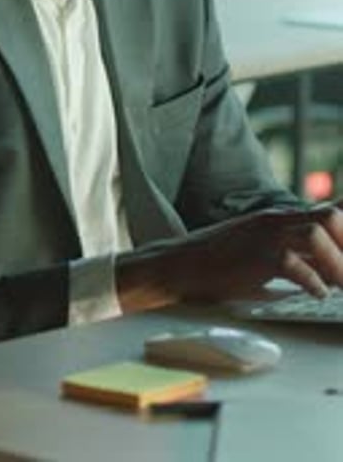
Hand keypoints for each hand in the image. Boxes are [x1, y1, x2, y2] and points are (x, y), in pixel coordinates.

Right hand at [116, 204, 342, 312]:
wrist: (177, 265)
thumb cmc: (217, 263)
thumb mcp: (258, 247)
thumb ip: (291, 252)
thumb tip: (327, 273)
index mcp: (279, 219)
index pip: (330, 210)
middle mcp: (276, 222)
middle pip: (331, 216)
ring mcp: (265, 237)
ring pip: (317, 234)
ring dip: (336, 264)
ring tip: (338, 286)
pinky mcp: (254, 259)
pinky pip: (293, 264)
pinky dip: (313, 282)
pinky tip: (317, 294)